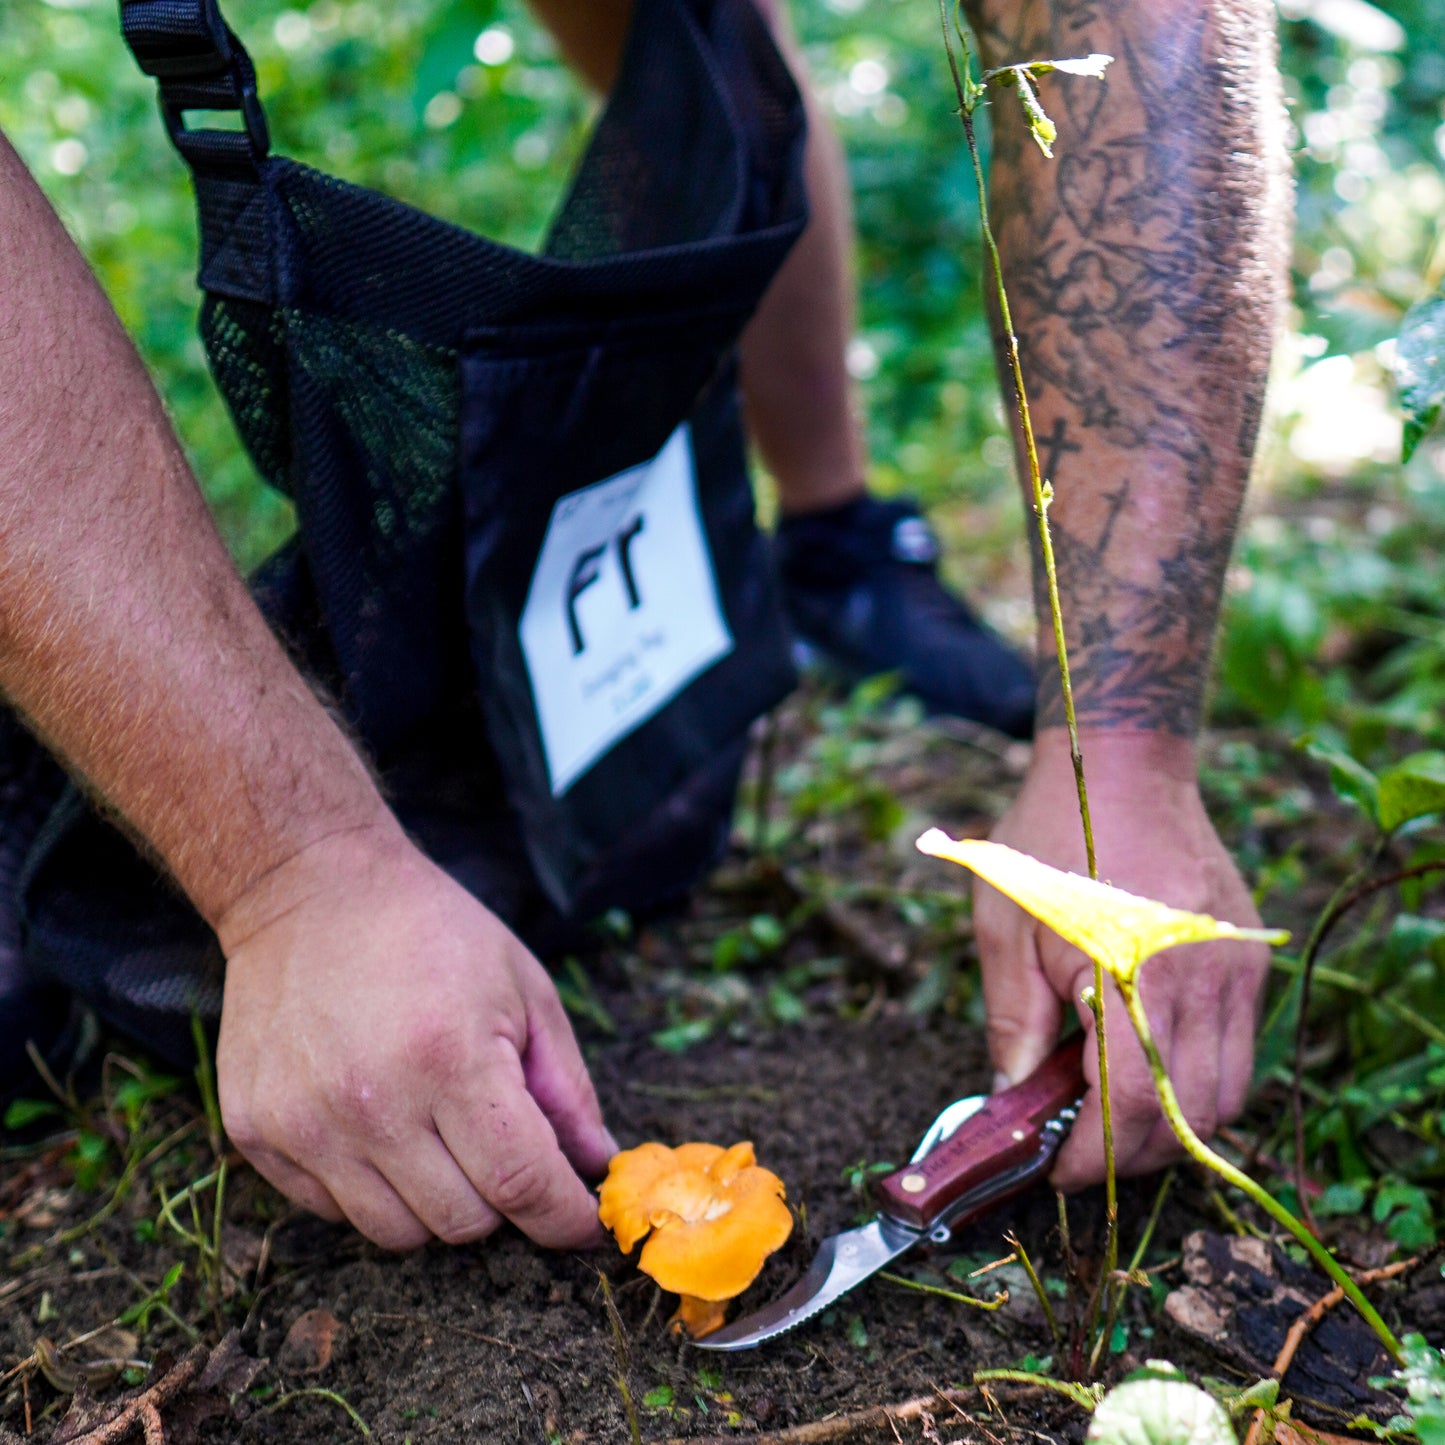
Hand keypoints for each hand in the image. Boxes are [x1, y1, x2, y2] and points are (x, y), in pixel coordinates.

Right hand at [214, 820, 616, 1249]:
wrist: (311, 890)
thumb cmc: (434, 934)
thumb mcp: (525, 991)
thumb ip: (568, 1088)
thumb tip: (595, 1166)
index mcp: (450, 1060)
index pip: (523, 1185)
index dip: (563, 1218)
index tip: (583, 1225)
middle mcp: (372, 1104)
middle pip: (462, 1223)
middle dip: (501, 1200)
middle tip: (500, 1146)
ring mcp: (305, 1125)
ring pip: (397, 1233)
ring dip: (435, 1201)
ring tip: (436, 1131)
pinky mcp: (256, 1134)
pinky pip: (332, 1211)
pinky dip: (370, 1188)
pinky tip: (376, 1123)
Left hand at [975, 729, 1268, 1189]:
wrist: (1120, 764)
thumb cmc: (1051, 836)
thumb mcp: (1003, 927)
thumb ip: (1010, 1020)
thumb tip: (1014, 1095)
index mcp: (1133, 973)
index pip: (1132, 1107)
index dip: (1094, 1157)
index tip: (1057, 1171)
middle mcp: (1201, 980)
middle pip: (1192, 1118)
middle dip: (1134, 1153)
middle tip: (1079, 1149)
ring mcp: (1234, 969)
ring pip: (1227, 1094)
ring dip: (1173, 1124)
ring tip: (1110, 1111)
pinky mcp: (1248, 957)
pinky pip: (1238, 1048)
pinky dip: (1195, 1077)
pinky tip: (1143, 1058)